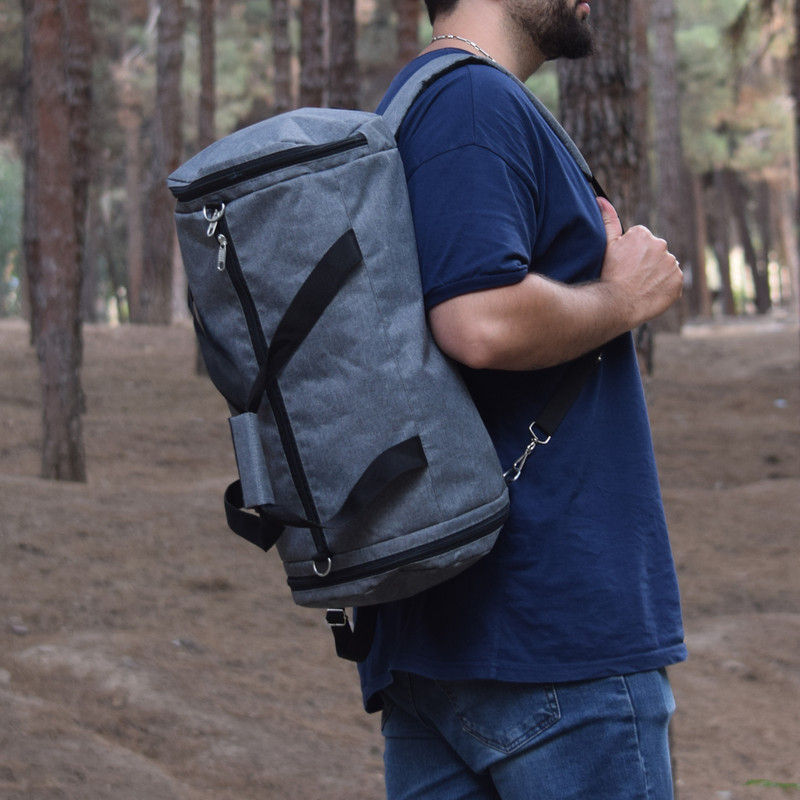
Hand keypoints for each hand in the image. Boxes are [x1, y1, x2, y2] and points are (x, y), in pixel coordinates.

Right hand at [597, 197, 682, 328]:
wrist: (618, 303)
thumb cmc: (609, 274)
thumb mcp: (607, 245)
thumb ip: (608, 220)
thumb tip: (602, 199)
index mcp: (644, 235)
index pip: (641, 242)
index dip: (631, 255)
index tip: (624, 266)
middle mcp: (661, 245)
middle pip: (654, 253)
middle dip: (646, 263)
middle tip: (632, 277)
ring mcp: (671, 263)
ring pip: (664, 267)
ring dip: (656, 275)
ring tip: (640, 286)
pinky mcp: (678, 281)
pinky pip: (673, 282)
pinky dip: (665, 287)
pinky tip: (650, 293)